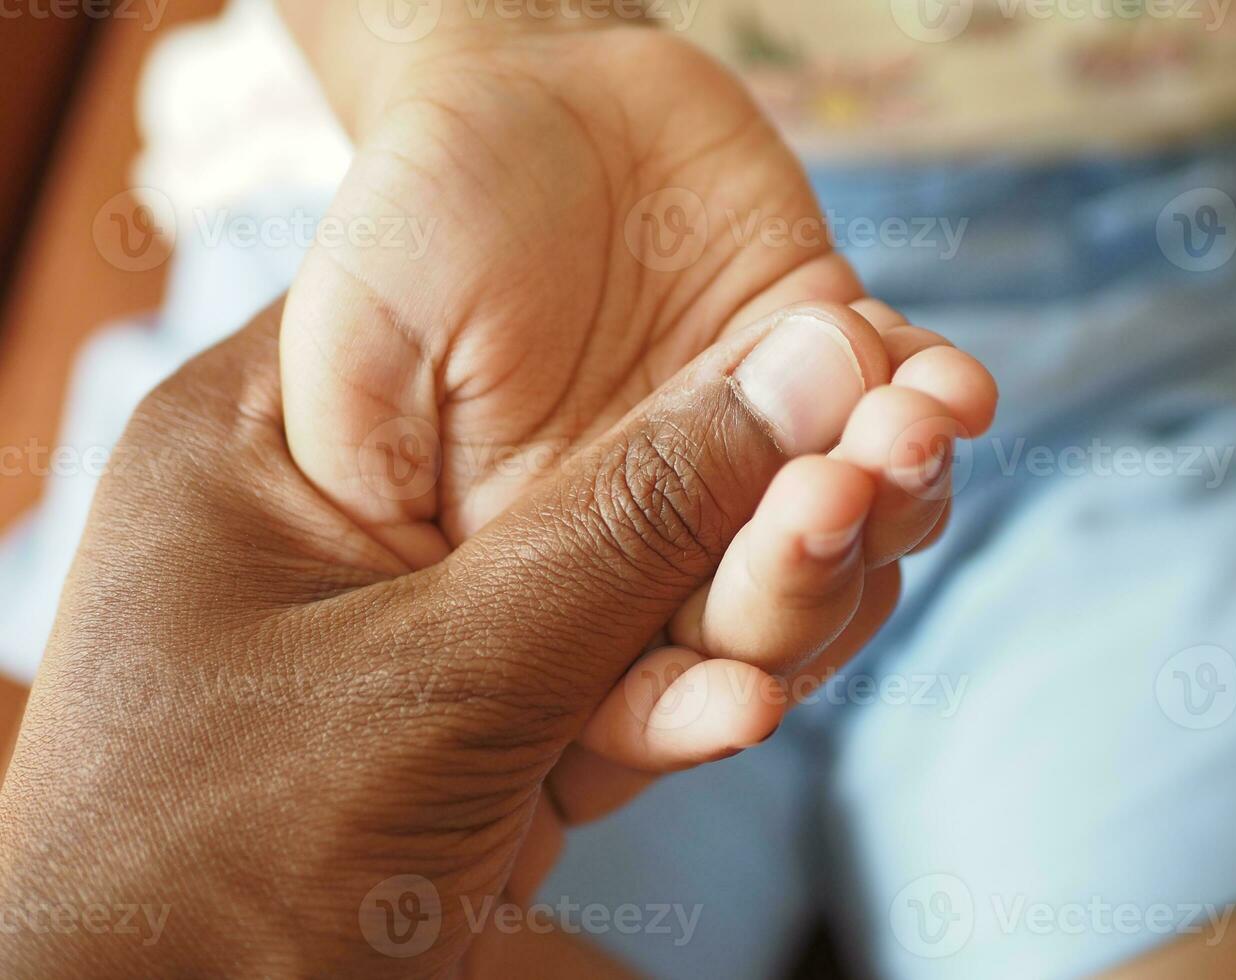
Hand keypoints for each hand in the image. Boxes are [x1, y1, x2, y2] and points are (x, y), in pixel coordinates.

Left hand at [0, 296, 989, 975]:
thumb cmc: (224, 865)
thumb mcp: (443, 680)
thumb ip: (628, 533)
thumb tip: (804, 377)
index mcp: (279, 433)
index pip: (500, 326)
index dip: (671, 339)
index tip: (820, 342)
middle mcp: (356, 511)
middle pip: (584, 455)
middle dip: (738, 486)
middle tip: (879, 465)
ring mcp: (421, 626)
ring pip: (619, 576)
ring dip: (741, 596)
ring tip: (854, 563)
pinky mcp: (476, 725)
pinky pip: (610, 678)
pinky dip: (687, 697)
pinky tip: (760, 701)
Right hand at [275, 8, 996, 889]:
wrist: (506, 102)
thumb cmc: (406, 239)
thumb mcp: (364, 374)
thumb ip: (407, 500)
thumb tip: (561, 588)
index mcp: (548, 581)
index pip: (621, 694)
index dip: (682, 715)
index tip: (743, 704)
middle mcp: (667, 539)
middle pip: (762, 626)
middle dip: (803, 587)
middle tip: (823, 502)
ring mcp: (759, 453)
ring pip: (856, 534)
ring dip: (893, 503)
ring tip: (903, 429)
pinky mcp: (826, 363)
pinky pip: (902, 412)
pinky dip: (936, 407)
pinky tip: (950, 386)